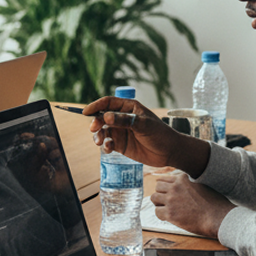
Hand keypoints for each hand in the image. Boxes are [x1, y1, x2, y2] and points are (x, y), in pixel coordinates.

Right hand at [82, 97, 209, 175]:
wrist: (169, 152)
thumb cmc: (160, 134)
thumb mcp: (143, 125)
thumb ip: (125, 120)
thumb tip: (106, 117)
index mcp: (129, 107)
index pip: (108, 103)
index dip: (96, 106)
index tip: (86, 112)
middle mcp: (122, 118)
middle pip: (102, 117)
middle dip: (96, 122)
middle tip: (94, 129)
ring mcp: (121, 132)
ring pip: (103, 131)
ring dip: (98, 135)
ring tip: (100, 142)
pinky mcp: (121, 145)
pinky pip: (107, 143)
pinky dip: (105, 146)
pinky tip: (108, 149)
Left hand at [150, 169, 233, 239]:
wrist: (219, 217)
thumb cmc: (215, 203)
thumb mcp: (203, 184)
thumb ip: (191, 182)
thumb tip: (186, 184)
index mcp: (183, 179)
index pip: (165, 179)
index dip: (167, 187)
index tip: (170, 193)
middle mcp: (175, 187)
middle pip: (157, 186)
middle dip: (161, 193)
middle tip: (167, 201)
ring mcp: (172, 200)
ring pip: (154, 198)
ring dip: (159, 203)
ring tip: (167, 209)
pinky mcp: (170, 214)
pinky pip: (157, 212)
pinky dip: (161, 215)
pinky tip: (169, 217)